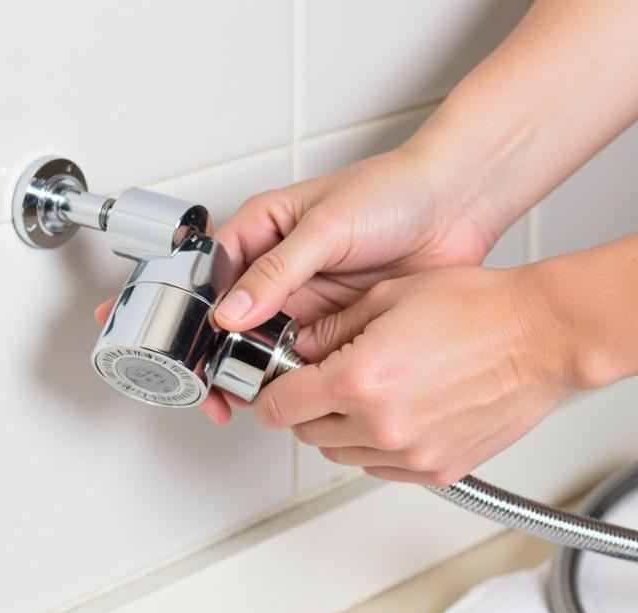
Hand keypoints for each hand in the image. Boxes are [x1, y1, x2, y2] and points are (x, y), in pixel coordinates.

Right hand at [94, 145, 503, 422]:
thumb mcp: (326, 226)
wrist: (455, 206)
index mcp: (262, 235)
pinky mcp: (343, 325)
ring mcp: (312, 301)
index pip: (209, 281)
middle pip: (235, 326)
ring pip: (271, 348)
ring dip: (263, 372)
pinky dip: (305, 377)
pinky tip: (303, 389)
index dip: (191, 319)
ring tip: (259, 396)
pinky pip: (314, 360)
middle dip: (223, 360)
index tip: (182, 352)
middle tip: (220, 393)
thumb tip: (230, 313)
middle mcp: (282, 272)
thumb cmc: (392, 191)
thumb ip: (278, 271)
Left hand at [256, 263, 580, 485]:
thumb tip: (304, 348)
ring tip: (375, 395)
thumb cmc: (481, 309)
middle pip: (310, 435)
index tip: (278, 387)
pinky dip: (381, 448)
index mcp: (360, 379)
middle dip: (310, 408)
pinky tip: (402, 414)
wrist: (540, 337)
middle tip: (330, 382)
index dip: (273, 393)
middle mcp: (382, 425)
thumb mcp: (390, 297)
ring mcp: (412, 454)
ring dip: (345, 430)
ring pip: (346, 456)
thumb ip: (335, 329)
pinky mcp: (439, 470)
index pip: (281, 406)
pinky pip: (386, 469)